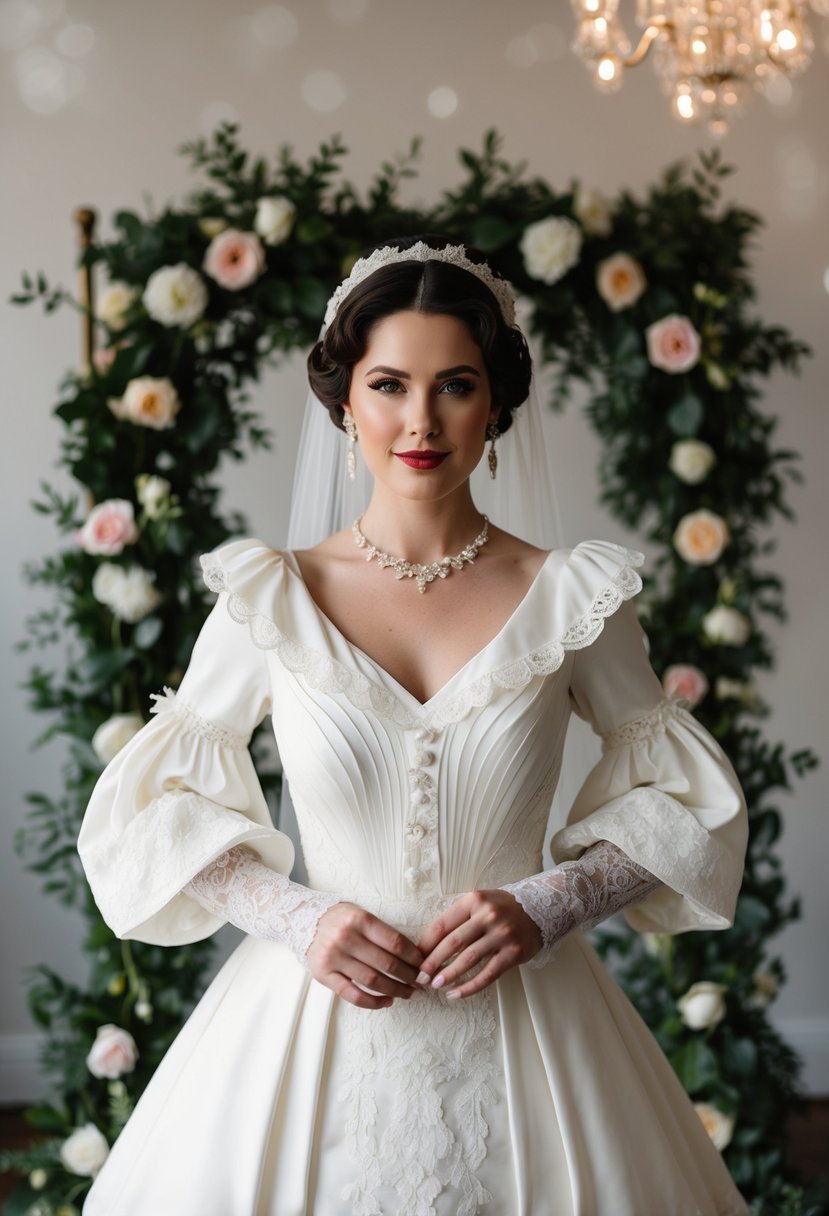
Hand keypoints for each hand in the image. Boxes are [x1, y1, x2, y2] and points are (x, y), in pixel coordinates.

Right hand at [306, 901, 426, 1009]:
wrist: (303, 919)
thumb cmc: (340, 919)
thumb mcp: (361, 915)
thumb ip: (382, 933)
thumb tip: (413, 955)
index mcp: (360, 919)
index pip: (395, 942)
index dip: (414, 957)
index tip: (424, 965)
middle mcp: (346, 938)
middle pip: (387, 963)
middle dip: (409, 977)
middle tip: (422, 984)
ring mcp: (334, 957)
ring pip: (372, 981)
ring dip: (396, 991)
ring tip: (410, 994)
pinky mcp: (324, 975)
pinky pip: (352, 995)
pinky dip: (373, 1002)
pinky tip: (387, 1002)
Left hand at [415, 889, 542, 999]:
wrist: (540, 908)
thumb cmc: (501, 907)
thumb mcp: (479, 902)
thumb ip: (458, 918)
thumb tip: (429, 945)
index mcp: (474, 901)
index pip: (443, 925)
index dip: (426, 944)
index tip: (414, 959)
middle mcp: (488, 915)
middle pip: (453, 943)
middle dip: (433, 962)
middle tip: (420, 977)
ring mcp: (502, 934)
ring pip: (469, 959)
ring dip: (449, 975)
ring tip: (435, 985)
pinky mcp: (514, 953)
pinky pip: (488, 974)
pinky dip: (469, 987)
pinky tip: (456, 994)